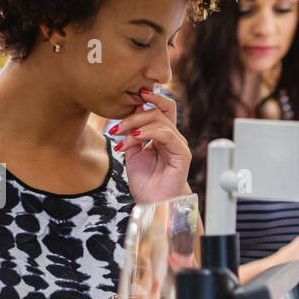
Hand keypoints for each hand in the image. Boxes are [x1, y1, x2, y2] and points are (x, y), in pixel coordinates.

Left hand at [110, 88, 191, 205]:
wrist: (152, 203)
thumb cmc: (144, 181)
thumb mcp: (132, 151)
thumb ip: (132, 131)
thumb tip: (131, 107)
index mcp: (163, 135)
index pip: (161, 108)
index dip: (149, 98)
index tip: (129, 95)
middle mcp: (173, 137)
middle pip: (158, 111)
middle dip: (134, 115)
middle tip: (115, 128)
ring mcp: (179, 144)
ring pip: (160, 120)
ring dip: (136, 124)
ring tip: (120, 135)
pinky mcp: (182, 154)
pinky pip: (167, 134)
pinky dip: (149, 132)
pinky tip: (135, 137)